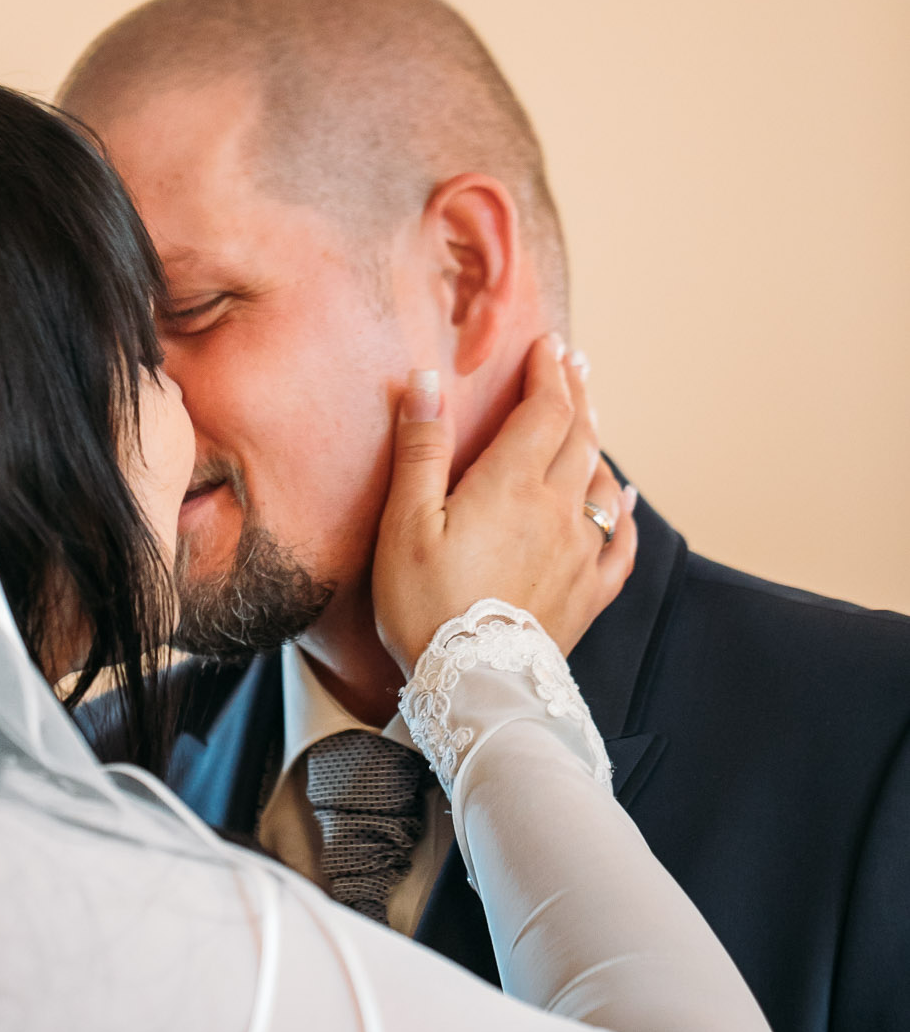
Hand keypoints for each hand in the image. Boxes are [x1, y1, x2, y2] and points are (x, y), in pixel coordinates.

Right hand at [372, 336, 637, 674]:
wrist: (475, 686)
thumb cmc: (426, 606)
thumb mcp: (405, 523)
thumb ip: (421, 448)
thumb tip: (429, 379)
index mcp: (512, 485)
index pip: (544, 409)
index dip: (548, 371)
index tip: (548, 345)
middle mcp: (557, 509)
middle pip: (579, 435)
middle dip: (576, 393)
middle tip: (573, 363)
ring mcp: (580, 552)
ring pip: (602, 480)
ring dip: (596, 441)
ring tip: (589, 419)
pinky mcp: (588, 593)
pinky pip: (620, 544)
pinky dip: (626, 513)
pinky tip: (626, 500)